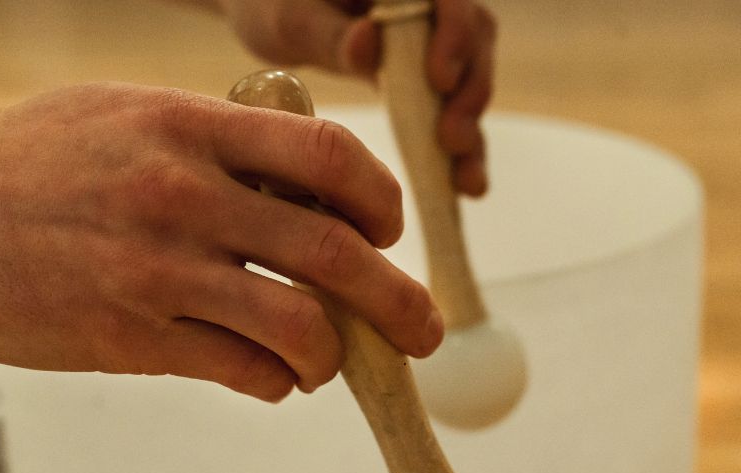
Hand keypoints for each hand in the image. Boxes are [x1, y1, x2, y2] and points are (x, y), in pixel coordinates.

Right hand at [0, 83, 441, 401]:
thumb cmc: (24, 159)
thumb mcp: (126, 113)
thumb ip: (214, 140)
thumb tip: (302, 180)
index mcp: (189, 129)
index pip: (328, 158)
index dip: (379, 200)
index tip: (387, 228)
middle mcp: (183, 197)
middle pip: (337, 253)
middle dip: (399, 300)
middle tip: (422, 328)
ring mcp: (157, 273)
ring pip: (299, 328)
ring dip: (331, 355)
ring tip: (323, 360)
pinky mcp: (129, 339)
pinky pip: (241, 372)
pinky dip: (272, 382)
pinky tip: (263, 374)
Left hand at [207, 0, 495, 195]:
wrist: (267, 12)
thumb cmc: (272, 2)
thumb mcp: (290, 18)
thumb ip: (329, 34)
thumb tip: (370, 45)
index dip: (455, 37)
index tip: (438, 79)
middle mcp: (425, 5)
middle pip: (473, 41)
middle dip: (468, 94)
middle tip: (449, 140)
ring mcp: (430, 40)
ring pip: (469, 78)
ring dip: (470, 129)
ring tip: (463, 178)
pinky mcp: (423, 75)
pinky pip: (450, 107)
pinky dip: (459, 147)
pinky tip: (465, 185)